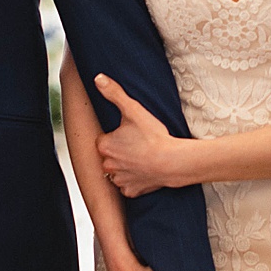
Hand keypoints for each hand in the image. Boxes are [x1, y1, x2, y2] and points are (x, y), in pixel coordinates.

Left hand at [95, 75, 185, 195]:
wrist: (172, 161)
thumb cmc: (153, 136)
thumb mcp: (133, 110)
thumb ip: (114, 93)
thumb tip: (98, 79)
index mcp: (104, 146)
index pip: (105, 139)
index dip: (117, 135)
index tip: (130, 134)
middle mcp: (107, 165)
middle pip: (110, 156)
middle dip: (120, 151)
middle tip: (138, 145)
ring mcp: (119, 180)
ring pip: (118, 171)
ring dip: (126, 167)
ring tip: (142, 157)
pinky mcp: (131, 191)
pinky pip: (128, 186)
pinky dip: (135, 180)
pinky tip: (145, 171)